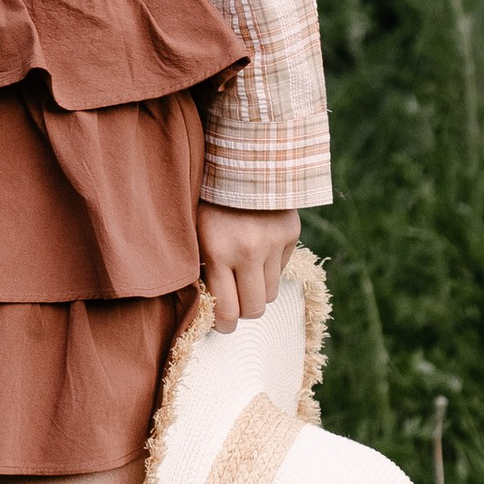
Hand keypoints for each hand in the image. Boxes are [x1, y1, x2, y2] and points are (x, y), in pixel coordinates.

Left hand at [196, 203, 299, 329]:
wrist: (241, 159)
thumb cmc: (206, 198)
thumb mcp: (193, 231)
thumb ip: (201, 266)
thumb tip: (207, 303)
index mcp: (218, 252)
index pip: (227, 311)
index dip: (224, 324)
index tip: (221, 324)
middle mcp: (249, 251)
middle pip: (254, 309)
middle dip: (243, 312)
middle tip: (234, 305)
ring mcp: (273, 243)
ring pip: (270, 293)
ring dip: (257, 291)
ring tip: (244, 277)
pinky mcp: (290, 234)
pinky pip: (281, 268)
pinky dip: (269, 267)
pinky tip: (257, 249)